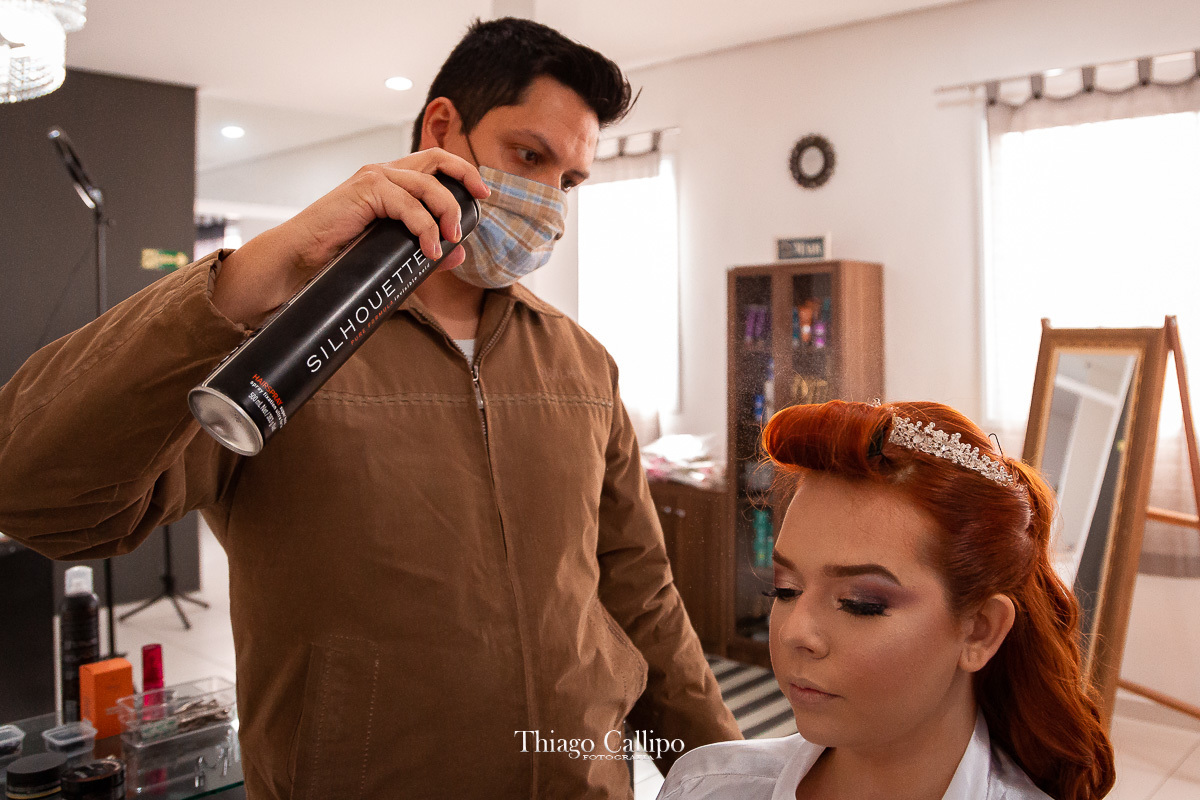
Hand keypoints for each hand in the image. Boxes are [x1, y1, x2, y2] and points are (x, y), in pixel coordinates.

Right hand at [211, 148, 489, 327]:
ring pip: (427, 185)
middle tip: (480, 202)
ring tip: (450, 240)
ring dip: (446, 212)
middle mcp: (384, 174)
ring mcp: (374, 179)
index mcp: (391, 183)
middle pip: (436, 159)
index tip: (482, 195)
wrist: (299, 259)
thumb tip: (458, 253)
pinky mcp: (366, 190)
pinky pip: (408, 204)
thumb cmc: (340, 256)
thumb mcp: (391, 252)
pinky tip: (429, 248)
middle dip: (465, 177)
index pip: (434, 164)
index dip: (462, 173)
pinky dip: (424, 227)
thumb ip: (424, 250)